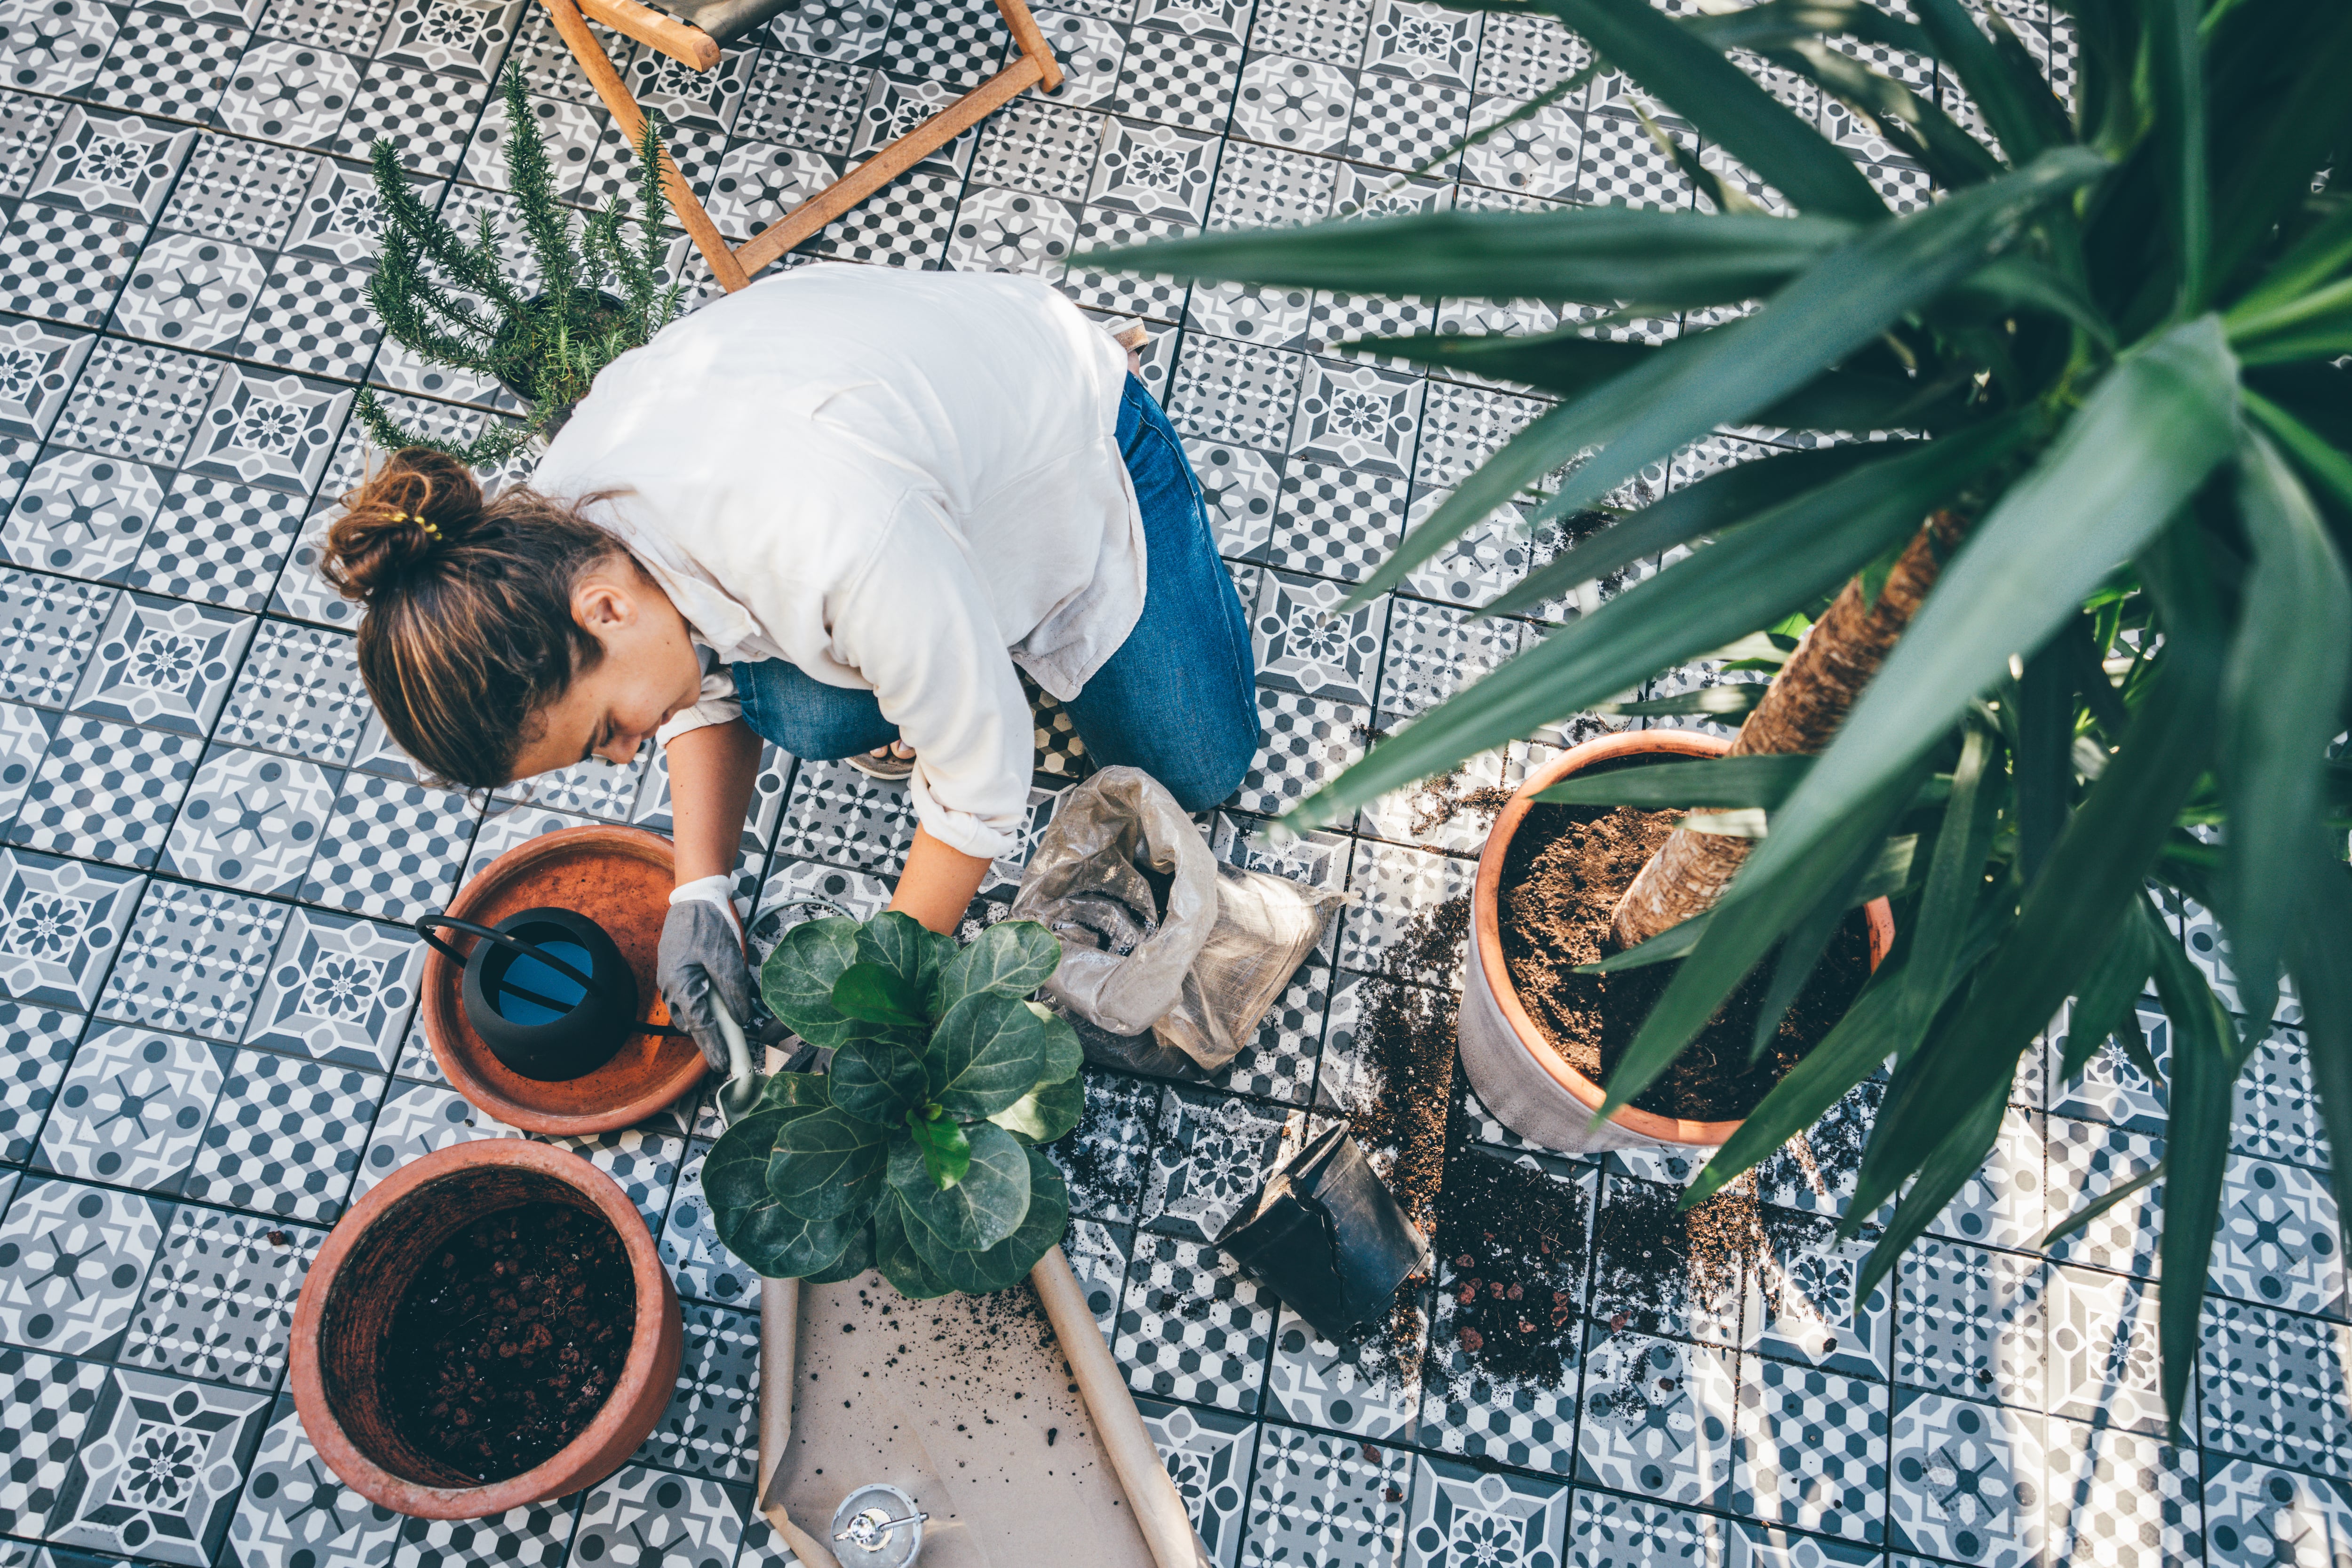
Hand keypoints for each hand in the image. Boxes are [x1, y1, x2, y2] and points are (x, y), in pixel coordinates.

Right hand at [657, 883, 753, 1073]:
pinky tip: (719, 1001)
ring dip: (706, 1021)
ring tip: (728, 1025)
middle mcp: (670, 988)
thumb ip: (735, 992)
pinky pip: (689, 998)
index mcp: (681, 986)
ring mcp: (670, 981)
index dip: (713, 1047)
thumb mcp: (728, 959)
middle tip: (731, 1048)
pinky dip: (703, 1005)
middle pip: (691, 1024)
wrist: (694, 899)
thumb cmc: (708, 925)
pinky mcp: (676, 973)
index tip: (723, 1065)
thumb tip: (742, 1019)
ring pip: (689, 1013)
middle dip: (709, 1037)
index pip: (700, 1027)